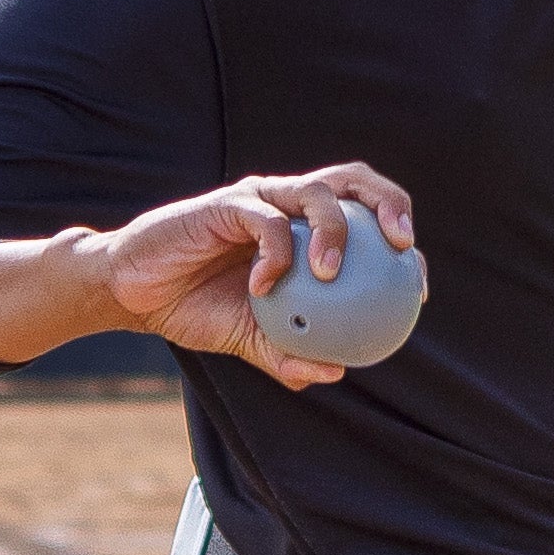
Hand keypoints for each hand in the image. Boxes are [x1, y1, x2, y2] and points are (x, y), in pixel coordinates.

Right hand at [0, 163, 414, 387]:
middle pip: (354, 180)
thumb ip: (290, 352)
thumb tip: (336, 374)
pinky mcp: (223, 203)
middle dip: (389, 201)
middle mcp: (287, 203)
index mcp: (304, 227)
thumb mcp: (249, 340)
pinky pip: (262, 221)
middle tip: (402, 245)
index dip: (401, 239)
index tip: (418, 285)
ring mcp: (258, 198)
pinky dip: (272, 254)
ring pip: (315, 191)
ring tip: (331, 272)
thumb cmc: (195, 309)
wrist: (135, 295)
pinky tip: (266, 288)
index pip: (367, 216)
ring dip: (332, 230)